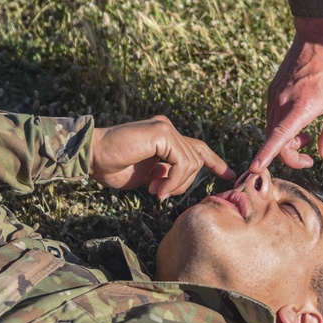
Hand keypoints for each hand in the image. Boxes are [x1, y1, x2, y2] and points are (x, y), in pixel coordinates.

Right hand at [89, 115, 234, 199]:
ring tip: (156, 192)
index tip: (230, 175)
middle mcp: (167, 129)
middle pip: (196, 159)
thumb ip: (165, 174)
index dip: (215, 162)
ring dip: (177, 185)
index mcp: (165, 138)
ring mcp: (165, 128)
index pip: (198, 148)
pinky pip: (183, 162)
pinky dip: (174, 180)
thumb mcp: (146, 175)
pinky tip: (157, 188)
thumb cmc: (112, 167)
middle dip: (185, 184)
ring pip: (192, 162)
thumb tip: (177, 183)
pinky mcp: (162, 132)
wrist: (92, 157)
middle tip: (161, 194)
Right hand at [251, 15, 322, 171]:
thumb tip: (322, 152)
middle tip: (311, 156)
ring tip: (310, 134)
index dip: (267, 154)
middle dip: (291, 155)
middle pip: (276, 142)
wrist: (319, 37)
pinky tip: (302, 118)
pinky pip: (273, 117)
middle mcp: (282, 103)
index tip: (255, 168)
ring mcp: (274, 96)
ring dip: (288, 141)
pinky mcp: (273, 91)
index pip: (279, 137)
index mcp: (301, 107)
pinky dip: (284, 127)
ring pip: (273, 131)